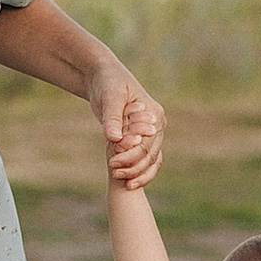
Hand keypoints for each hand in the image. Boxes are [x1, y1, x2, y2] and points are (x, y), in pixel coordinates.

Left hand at [96, 70, 164, 190]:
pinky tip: (128, 182)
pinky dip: (139, 171)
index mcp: (154, 114)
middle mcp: (157, 125)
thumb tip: (115, 138)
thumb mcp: (110, 97)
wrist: (104, 77)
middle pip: (150, 154)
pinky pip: (147, 160)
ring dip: (137, 172)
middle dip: (133, 166)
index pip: (146, 142)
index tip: (112, 163)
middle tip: (114, 173)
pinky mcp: (142, 138)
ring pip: (150, 160)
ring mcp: (151, 133)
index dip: (130, 155)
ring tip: (119, 180)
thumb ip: (113, 118)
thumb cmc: (108, 83)